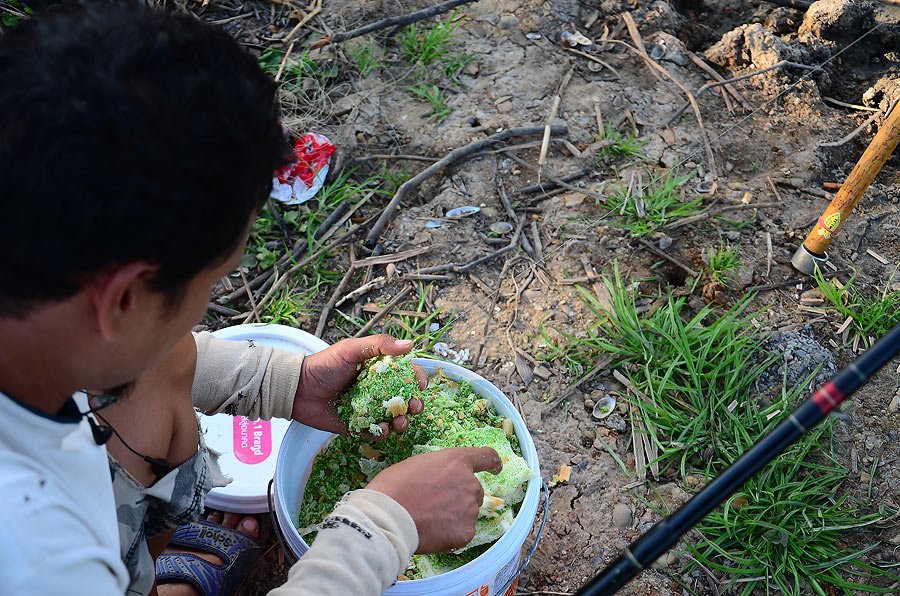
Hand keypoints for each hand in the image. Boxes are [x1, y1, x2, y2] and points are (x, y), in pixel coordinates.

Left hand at [291, 334, 427, 436]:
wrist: (298, 390)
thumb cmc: (324, 366)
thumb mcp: (350, 349)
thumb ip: (379, 345)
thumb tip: (409, 345)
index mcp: (379, 371)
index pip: (407, 374)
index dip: (417, 380)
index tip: (420, 385)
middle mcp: (378, 390)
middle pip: (405, 399)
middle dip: (414, 404)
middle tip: (413, 407)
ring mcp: (369, 409)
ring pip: (395, 419)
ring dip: (402, 422)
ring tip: (399, 422)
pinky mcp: (358, 426)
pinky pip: (376, 432)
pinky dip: (383, 433)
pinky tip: (382, 428)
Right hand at [367, 447, 502, 553]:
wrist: (389, 517)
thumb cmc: (394, 486)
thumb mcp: (416, 465)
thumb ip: (438, 471)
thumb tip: (439, 482)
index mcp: (457, 461)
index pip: (487, 457)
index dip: (493, 463)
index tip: (496, 468)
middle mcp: (470, 483)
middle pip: (475, 490)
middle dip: (461, 496)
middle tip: (437, 504)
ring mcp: (470, 509)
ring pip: (468, 512)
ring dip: (456, 515)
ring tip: (430, 520)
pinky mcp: (466, 532)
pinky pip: (463, 532)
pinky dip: (451, 534)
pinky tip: (432, 533)